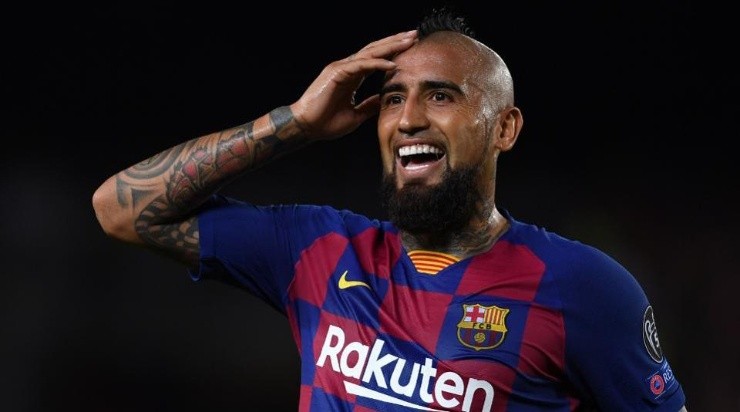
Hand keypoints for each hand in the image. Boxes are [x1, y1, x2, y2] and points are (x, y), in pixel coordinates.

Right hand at [289, 30, 416, 139]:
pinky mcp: (336, 73)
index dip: (393, 52)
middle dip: (395, 42)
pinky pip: (361, 65)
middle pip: (375, 50)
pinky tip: (392, 64)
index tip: (411, 48)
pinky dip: (377, 63)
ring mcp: (341, 69)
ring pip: (370, 53)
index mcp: (352, 77)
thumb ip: (369, 106)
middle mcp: (347, 68)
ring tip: (408, 42)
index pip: (376, 59)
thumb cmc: (326, 123)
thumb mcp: (356, 115)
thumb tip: (383, 101)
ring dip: (390, 47)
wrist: (307, 128)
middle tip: (414, 35)